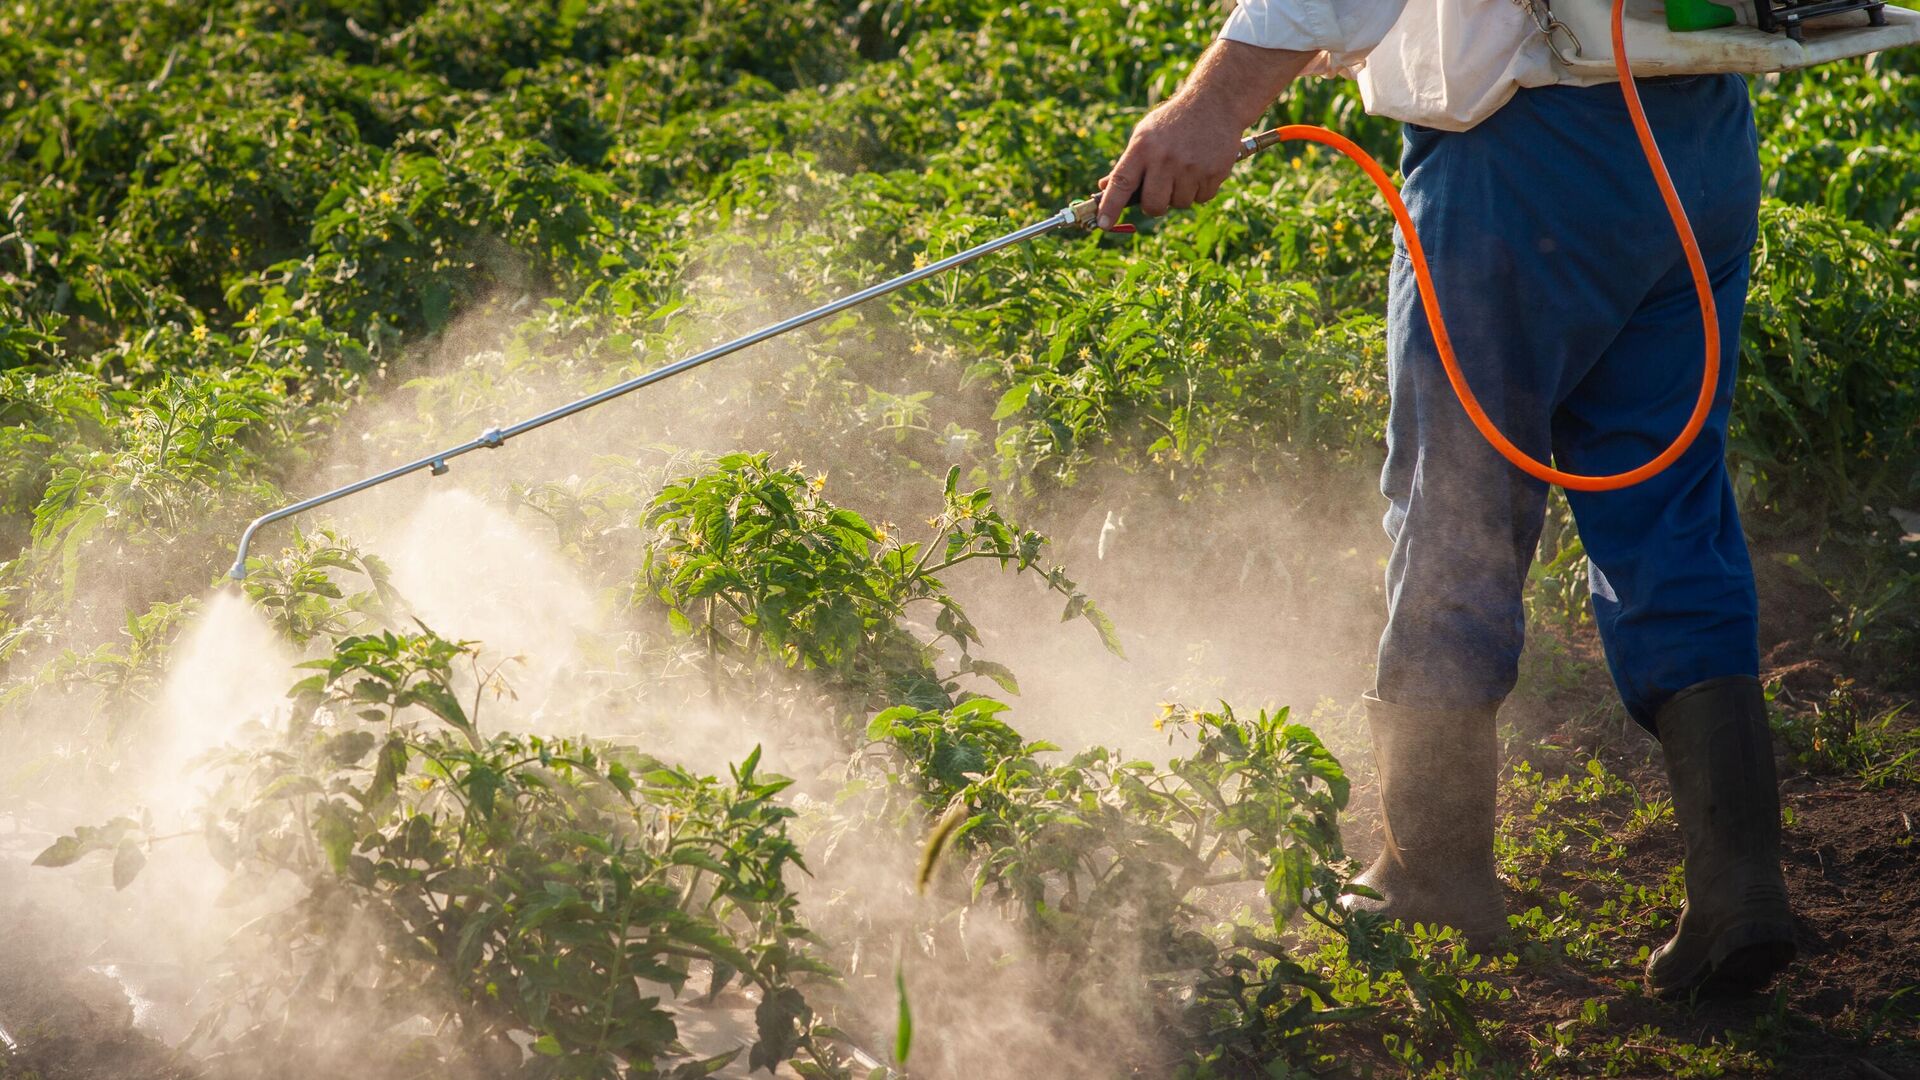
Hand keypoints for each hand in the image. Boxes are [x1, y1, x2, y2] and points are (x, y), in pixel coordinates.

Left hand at [1093, 40, 1315, 229]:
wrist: (1214, 102)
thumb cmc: (1172, 122)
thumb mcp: (1144, 134)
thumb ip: (1127, 164)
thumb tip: (1104, 188)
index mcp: (1143, 148)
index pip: (1121, 183)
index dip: (1110, 206)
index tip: (1103, 224)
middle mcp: (1165, 158)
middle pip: (1153, 205)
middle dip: (1154, 206)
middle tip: (1159, 193)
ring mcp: (1190, 166)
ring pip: (1179, 204)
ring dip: (1180, 195)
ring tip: (1185, 170)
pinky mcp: (1214, 171)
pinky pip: (1201, 198)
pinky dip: (1200, 189)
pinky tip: (1201, 168)